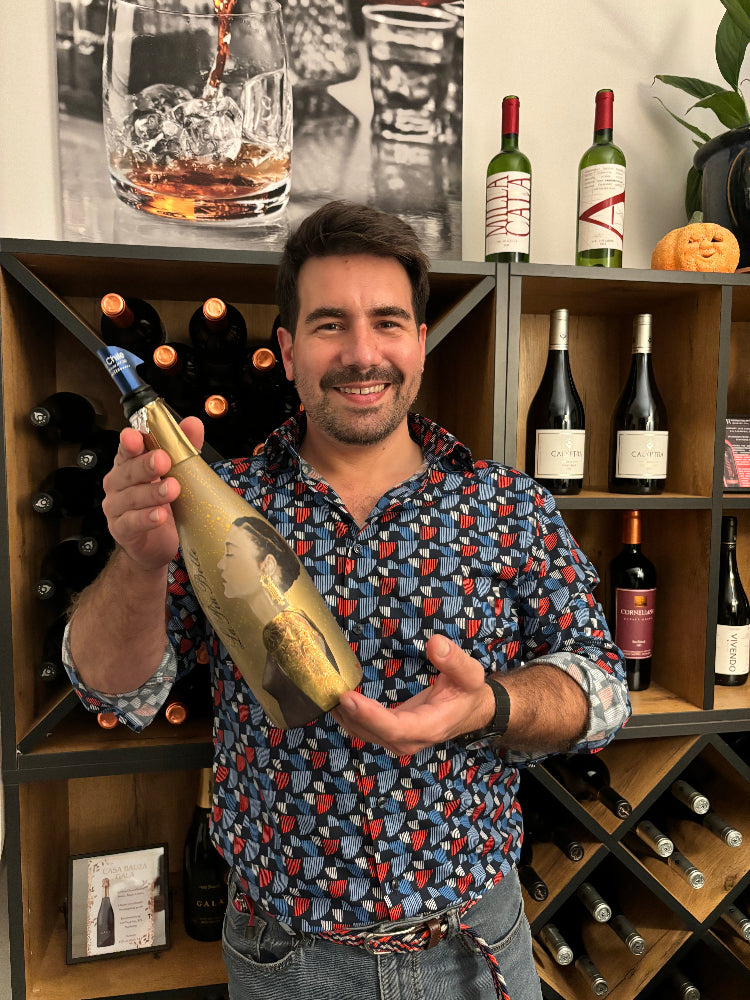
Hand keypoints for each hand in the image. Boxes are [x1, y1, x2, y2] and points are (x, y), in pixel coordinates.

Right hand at [101, 417, 204, 571]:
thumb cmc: (162, 505)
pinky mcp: (122, 530)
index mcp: (129, 465)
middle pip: (127, 471)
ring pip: (130, 497)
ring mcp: (116, 508)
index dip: (131, 442)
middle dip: (145, 464)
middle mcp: (118, 484)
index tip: (137, 436)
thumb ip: (183, 448)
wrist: (155, 545)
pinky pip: (131, 523)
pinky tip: (159, 516)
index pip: (127, 449)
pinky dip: (145, 519)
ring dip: (152, 492)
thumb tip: (193, 424)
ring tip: (171, 489)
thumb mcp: (177, 474)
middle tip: (163, 460)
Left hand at [331, 635, 494, 754]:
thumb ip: (454, 660)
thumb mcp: (470, 673)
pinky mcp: (394, 734)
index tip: (348, 698)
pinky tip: (338, 703)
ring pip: (368, 735)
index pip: (395, 728)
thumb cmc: (469, 691)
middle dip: (352, 716)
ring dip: (347, 718)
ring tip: (326, 696)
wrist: (472, 710)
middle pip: (376, 734)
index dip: (370, 715)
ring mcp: (402, 740)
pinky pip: (369, 730)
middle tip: (331, 692)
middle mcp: (413, 739)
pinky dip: (352, 718)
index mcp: (430, 726)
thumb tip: (435, 643)